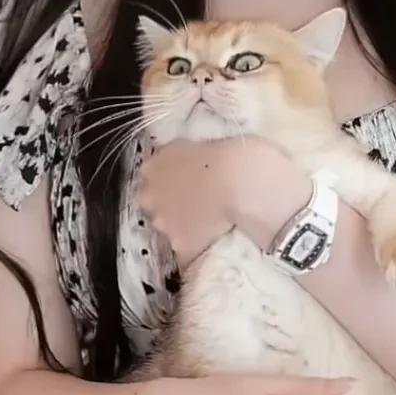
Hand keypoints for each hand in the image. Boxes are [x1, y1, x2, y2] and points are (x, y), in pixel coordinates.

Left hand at [139, 137, 312, 268]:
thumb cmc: (234, 152)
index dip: (173, 176)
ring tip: (214, 221)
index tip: (192, 177)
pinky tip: (216, 244)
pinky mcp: (182, 248)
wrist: (245, 183)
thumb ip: (192, 154)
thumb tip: (197, 161)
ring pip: (171, 226)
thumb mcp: (208, 141)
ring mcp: (164, 224)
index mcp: (153, 164)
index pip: (154, 173)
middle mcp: (150, 195)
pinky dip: (199, 250)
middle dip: (174, 202)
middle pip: (156, 202)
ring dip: (186, 225)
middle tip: (203, 199)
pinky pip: (188, 254)